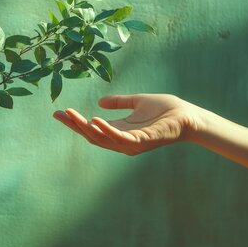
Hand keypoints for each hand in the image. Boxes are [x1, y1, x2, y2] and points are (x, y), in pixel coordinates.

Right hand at [53, 94, 204, 154]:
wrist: (189, 116)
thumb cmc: (166, 110)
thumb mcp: (137, 102)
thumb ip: (120, 103)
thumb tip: (100, 102)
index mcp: (120, 131)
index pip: (92, 129)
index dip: (75, 122)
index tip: (58, 112)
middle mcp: (123, 141)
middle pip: (93, 136)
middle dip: (75, 125)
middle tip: (59, 114)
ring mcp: (132, 143)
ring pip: (103, 138)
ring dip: (86, 128)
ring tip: (72, 116)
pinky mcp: (143, 141)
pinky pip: (121, 138)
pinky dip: (107, 130)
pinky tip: (95, 120)